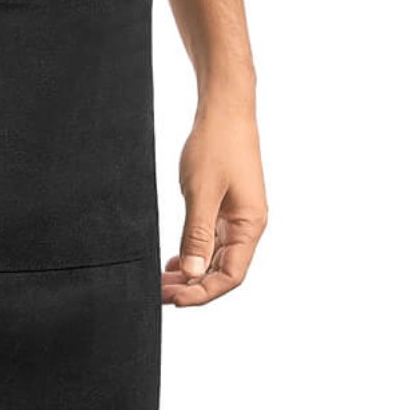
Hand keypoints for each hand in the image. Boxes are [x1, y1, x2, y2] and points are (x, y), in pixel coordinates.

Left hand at [164, 100, 266, 306]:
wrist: (224, 109)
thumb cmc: (216, 145)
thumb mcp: (201, 192)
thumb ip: (196, 235)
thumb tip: (193, 275)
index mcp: (250, 226)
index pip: (230, 276)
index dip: (203, 293)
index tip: (174, 300)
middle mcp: (247, 226)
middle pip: (222, 271)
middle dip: (193, 287)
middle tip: (159, 294)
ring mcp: (237, 217)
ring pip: (215, 258)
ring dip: (191, 273)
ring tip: (162, 283)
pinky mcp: (225, 207)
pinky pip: (211, 241)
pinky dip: (193, 254)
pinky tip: (174, 262)